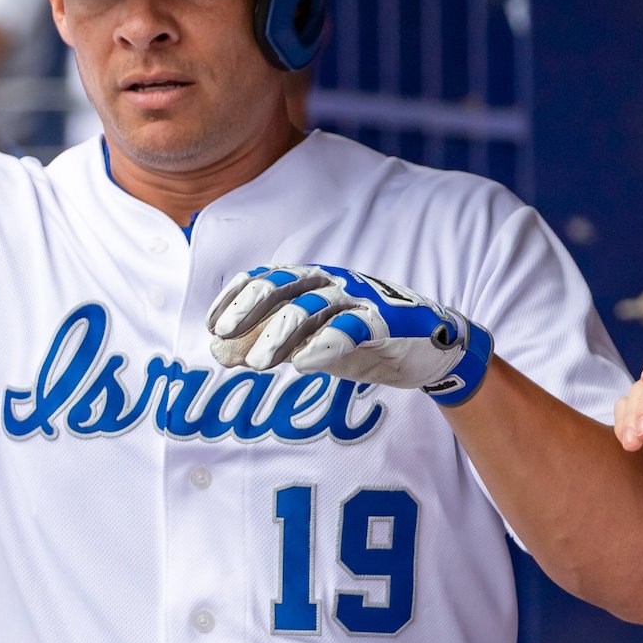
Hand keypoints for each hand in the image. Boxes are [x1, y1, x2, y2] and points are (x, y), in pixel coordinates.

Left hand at [207, 264, 492, 405]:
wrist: (430, 348)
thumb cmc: (361, 340)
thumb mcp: (309, 343)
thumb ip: (266, 344)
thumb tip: (216, 352)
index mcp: (312, 282)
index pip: (266, 278)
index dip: (236, 297)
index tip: (212, 325)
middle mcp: (332, 282)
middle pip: (283, 286)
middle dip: (249, 308)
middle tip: (223, 335)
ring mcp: (359, 299)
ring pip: (312, 308)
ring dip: (279, 334)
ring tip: (256, 363)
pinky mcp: (385, 322)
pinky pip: (350, 329)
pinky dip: (324, 344)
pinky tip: (302, 364)